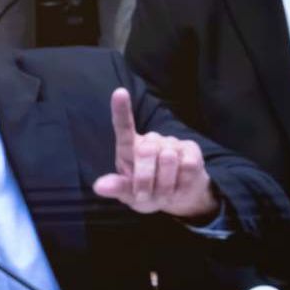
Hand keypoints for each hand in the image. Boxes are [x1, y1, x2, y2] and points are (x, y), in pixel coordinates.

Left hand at [93, 88, 218, 222]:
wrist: (178, 197)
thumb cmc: (147, 193)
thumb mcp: (129, 195)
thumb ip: (116, 188)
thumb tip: (98, 187)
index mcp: (129, 148)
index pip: (123, 127)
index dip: (121, 110)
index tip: (119, 93)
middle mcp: (150, 140)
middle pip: (145, 151)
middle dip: (144, 179)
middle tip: (144, 195)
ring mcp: (171, 142)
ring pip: (168, 159)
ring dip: (164, 185)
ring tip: (162, 192)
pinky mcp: (190, 149)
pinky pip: (187, 166)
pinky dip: (181, 184)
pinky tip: (178, 186)